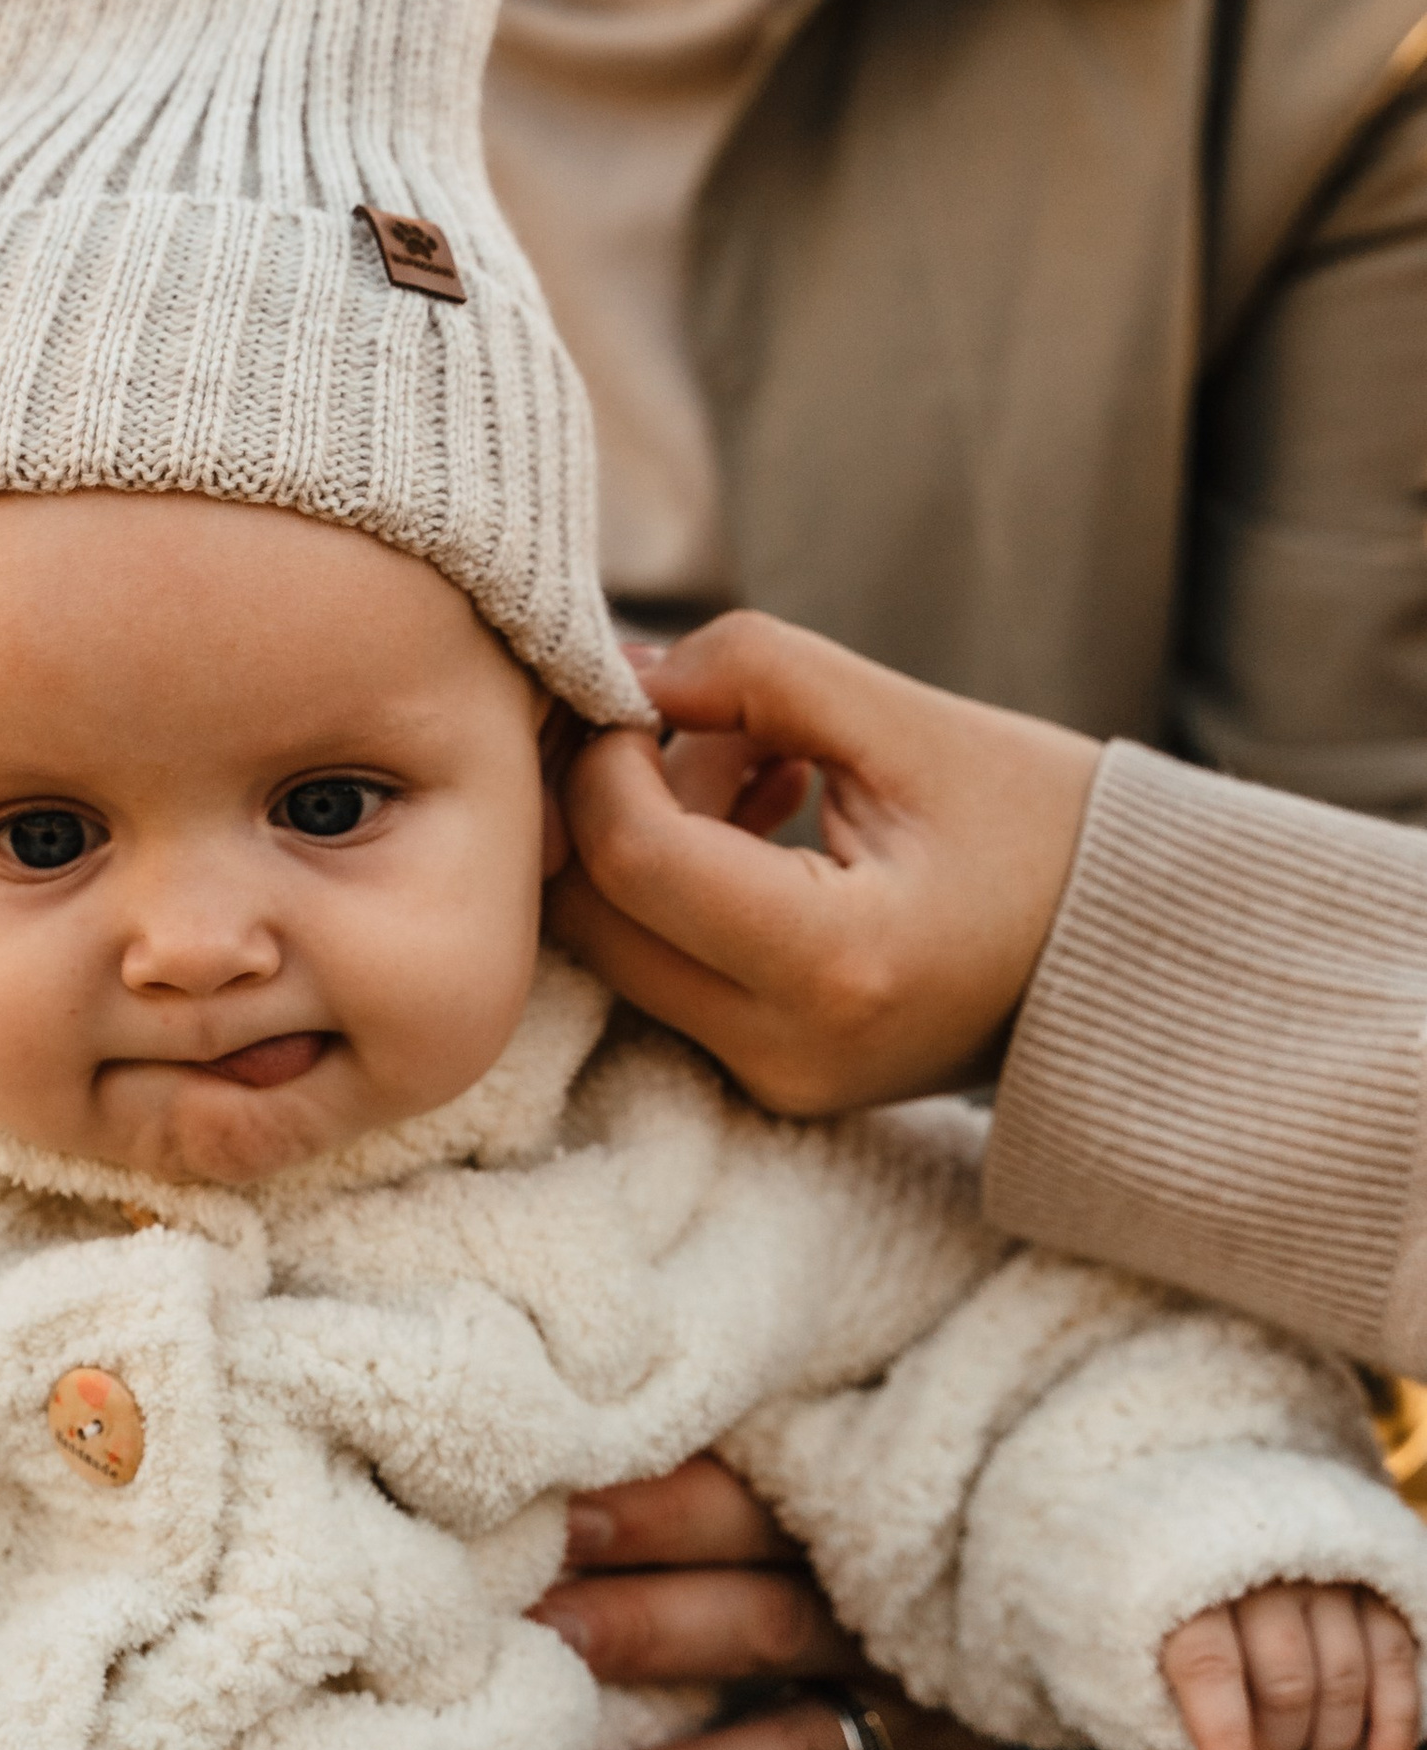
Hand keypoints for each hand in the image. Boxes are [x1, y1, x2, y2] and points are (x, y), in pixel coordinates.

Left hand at [530, 1458, 993, 1749]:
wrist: (1033, 1567)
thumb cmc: (861, 1480)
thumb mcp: (827, 1439)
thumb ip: (725, 1440)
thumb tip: (566, 1432)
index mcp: (861, 1505)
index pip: (746, 1505)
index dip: (656, 1513)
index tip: (556, 1517)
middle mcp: (888, 1613)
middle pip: (762, 1625)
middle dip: (646, 1633)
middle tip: (538, 1641)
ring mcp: (912, 1714)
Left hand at [551, 611, 1099, 1117]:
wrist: (1152, 960)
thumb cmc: (1054, 829)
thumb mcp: (913, 723)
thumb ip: (758, 674)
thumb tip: (623, 671)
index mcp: (835, 962)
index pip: (630, 855)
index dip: (604, 756)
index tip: (645, 690)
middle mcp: (789, 1046)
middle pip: (596, 915)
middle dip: (609, 801)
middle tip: (684, 717)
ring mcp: (778, 1078)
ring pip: (622, 946)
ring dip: (648, 838)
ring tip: (761, 756)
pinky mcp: (776, 1077)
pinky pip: (672, 972)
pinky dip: (687, 883)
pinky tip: (772, 805)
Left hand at [1162, 1580, 1420, 1749]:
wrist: (1211, 1518)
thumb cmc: (1168, 1592)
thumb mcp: (1144, 1632)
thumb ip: (1182, 1703)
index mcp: (1186, 1575)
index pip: (1211, 1665)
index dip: (1225, 1739)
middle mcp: (1262, 1568)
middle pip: (1285, 1682)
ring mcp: (1323, 1572)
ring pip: (1343, 1677)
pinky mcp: (1371, 1581)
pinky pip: (1393, 1657)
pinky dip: (1393, 1723)